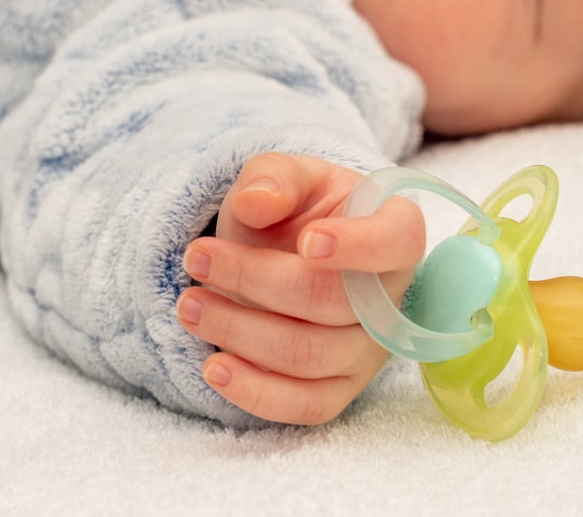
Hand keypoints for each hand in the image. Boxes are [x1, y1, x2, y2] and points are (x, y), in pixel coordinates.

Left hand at [176, 153, 424, 424]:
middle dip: (255, 282)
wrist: (281, 253)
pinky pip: (305, 406)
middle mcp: (390, 297)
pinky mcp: (339, 389)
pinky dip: (256, 392)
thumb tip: (256, 202)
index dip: (356, 246)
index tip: (306, 241)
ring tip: (188, 305)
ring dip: (239, 332)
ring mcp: (368, 349)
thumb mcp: (285, 176)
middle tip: (195, 259)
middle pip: (332, 302)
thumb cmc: (295, 211)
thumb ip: (274, 177)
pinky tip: (213, 367)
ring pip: (309, 355)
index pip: (394, 243)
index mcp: (394, 231)